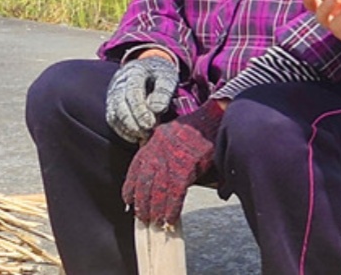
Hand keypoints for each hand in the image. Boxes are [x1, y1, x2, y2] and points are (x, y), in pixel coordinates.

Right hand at [105, 54, 178, 143]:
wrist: (150, 67)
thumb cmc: (161, 74)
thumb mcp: (168, 77)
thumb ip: (163, 92)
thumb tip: (156, 110)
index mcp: (135, 71)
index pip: (133, 92)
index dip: (140, 110)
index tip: (150, 125)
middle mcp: (119, 82)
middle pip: (120, 105)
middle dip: (133, 123)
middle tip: (147, 133)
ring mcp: (113, 93)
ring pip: (114, 114)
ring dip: (128, 129)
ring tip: (144, 138)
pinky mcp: (112, 104)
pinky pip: (112, 119)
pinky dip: (123, 131)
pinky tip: (136, 138)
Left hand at [122, 99, 225, 224]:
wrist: (212, 117)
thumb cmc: (196, 128)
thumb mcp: (171, 135)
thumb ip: (164, 152)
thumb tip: (164, 172)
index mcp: (152, 143)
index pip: (135, 169)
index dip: (130, 187)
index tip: (128, 200)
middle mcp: (157, 152)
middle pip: (144, 183)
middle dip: (141, 203)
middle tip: (142, 218)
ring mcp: (170, 160)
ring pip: (157, 191)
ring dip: (155, 209)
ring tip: (156, 222)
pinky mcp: (185, 167)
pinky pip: (175, 193)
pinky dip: (172, 208)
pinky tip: (170, 217)